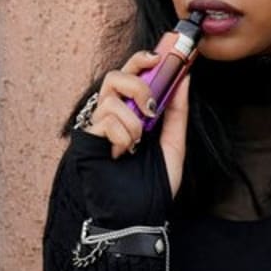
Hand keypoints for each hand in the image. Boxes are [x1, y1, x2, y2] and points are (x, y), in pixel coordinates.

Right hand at [85, 52, 190, 195]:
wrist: (140, 215)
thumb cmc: (154, 185)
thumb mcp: (174, 144)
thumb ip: (176, 111)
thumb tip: (184, 78)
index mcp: (133, 113)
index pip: (131, 75)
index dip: (142, 60)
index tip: (160, 55)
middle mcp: (113, 116)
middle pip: (115, 76)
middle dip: (137, 83)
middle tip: (151, 105)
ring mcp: (98, 128)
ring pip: (111, 99)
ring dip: (133, 121)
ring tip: (138, 143)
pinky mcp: (87, 140)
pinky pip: (104, 120)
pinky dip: (121, 135)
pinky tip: (122, 154)